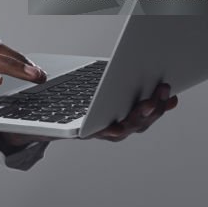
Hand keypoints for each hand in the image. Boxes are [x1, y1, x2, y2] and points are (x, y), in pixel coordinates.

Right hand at [0, 83, 178, 148]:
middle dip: (141, 114)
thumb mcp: (39, 103)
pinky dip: (159, 106)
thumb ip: (42, 92)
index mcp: (82, 130)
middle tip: (150, 101)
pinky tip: (170, 98)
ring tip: (164, 90)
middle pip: (128, 127)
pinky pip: (145, 115)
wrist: (39, 127)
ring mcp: (114, 125)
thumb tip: (37, 75)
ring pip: (140, 122)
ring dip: (155, 108)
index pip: (100, 131)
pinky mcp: (123, 116)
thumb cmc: (40, 114)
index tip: (120, 126)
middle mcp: (101, 130)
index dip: (112, 128)